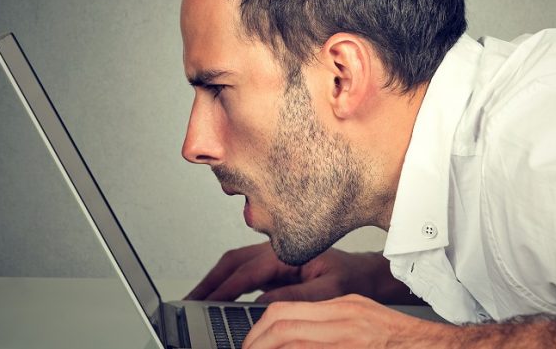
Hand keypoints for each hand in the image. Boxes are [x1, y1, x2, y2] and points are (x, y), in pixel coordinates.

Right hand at [186, 242, 417, 302]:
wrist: (366, 277)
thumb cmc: (352, 279)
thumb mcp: (328, 291)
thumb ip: (295, 295)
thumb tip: (261, 302)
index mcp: (287, 253)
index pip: (246, 271)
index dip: (223, 288)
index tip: (205, 302)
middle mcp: (277, 253)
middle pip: (232, 263)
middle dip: (208, 282)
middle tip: (188, 302)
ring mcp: (274, 261)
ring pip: (235, 267)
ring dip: (214, 282)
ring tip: (195, 301)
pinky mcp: (275, 271)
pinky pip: (244, 276)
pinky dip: (227, 286)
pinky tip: (217, 300)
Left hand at [243, 294, 453, 348]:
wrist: (432, 347)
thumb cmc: (399, 339)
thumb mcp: (359, 317)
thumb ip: (327, 323)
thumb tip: (290, 336)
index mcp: (342, 308)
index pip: (284, 311)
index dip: (259, 330)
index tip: (249, 344)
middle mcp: (343, 321)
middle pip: (281, 326)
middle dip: (255, 344)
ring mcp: (347, 340)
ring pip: (291, 343)